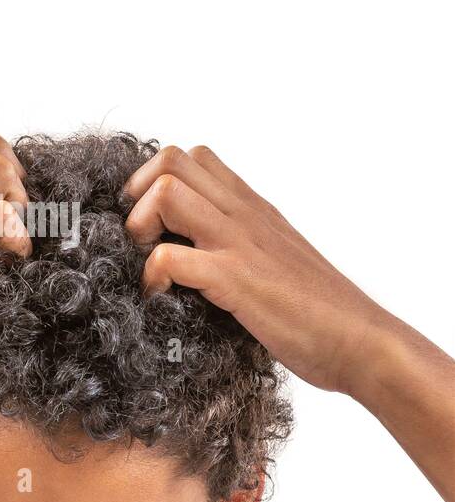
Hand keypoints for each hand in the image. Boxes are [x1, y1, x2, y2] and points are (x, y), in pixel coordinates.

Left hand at [122, 144, 386, 394]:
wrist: (363, 343)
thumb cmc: (321, 315)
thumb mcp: (277, 262)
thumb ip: (243, 248)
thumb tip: (203, 259)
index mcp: (253, 210)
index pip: (196, 157)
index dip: (157, 181)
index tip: (152, 224)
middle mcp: (244, 215)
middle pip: (173, 158)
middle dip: (138, 194)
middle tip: (142, 240)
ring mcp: (240, 243)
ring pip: (166, 191)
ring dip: (140, 225)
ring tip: (147, 263)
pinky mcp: (236, 279)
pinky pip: (169, 258)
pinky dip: (151, 277)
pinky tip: (160, 299)